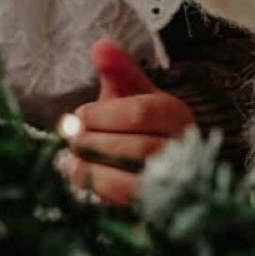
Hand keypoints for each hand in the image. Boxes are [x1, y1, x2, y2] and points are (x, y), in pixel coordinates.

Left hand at [58, 38, 195, 206]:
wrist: (161, 165)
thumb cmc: (141, 123)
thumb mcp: (133, 92)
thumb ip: (118, 69)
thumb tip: (100, 46)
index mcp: (177, 116)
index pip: (142, 113)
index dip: (104, 114)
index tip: (80, 114)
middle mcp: (184, 151)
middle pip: (139, 149)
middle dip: (97, 143)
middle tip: (72, 138)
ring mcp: (176, 185)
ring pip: (136, 182)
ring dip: (95, 170)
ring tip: (71, 159)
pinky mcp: (160, 209)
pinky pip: (130, 205)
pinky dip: (100, 190)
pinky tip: (79, 175)